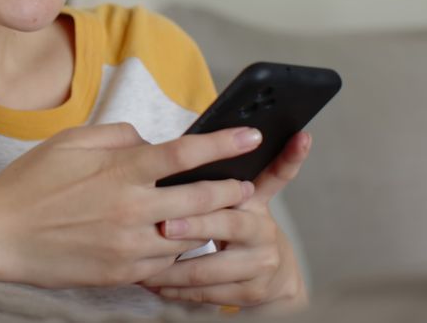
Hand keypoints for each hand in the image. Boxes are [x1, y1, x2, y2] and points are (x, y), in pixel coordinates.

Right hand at [0, 123, 261, 287]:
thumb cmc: (31, 183)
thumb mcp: (70, 141)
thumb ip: (117, 134)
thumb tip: (149, 141)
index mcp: (121, 169)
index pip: (186, 153)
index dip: (224, 143)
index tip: (251, 137)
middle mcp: (133, 207)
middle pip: (203, 198)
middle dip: (234, 190)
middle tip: (248, 187)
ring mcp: (130, 245)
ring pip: (192, 236)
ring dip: (212, 226)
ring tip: (223, 217)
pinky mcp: (123, 272)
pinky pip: (167, 264)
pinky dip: (180, 253)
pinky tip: (181, 244)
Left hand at [141, 131, 312, 308]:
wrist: (269, 272)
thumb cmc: (235, 222)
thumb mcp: (238, 191)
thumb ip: (223, 165)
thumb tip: (214, 132)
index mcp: (257, 197)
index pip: (275, 173)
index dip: (285, 158)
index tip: (284, 140)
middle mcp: (263, 228)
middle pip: (229, 223)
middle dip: (196, 224)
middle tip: (165, 224)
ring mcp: (261, 263)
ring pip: (210, 267)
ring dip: (173, 267)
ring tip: (141, 263)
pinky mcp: (250, 291)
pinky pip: (206, 293)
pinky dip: (176, 289)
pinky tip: (152, 283)